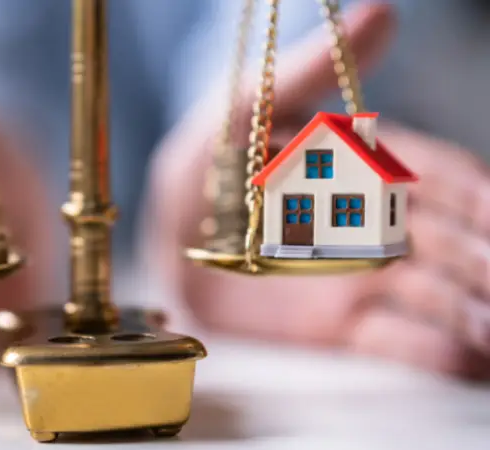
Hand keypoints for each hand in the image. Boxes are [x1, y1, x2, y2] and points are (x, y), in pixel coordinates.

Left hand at [143, 3, 489, 377]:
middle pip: (451, 244)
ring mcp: (360, 281)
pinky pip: (396, 342)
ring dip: (474, 312)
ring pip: (437, 297)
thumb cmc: (204, 168)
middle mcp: (374, 228)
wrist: (164, 240)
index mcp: (365, 171)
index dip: (478, 196)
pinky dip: (434, 351)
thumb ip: (310, 73)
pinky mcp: (337, 330)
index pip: (444, 179)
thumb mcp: (243, 110)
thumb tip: (383, 12)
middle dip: (485, 263)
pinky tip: (467, 361)